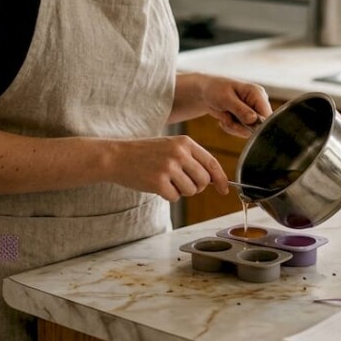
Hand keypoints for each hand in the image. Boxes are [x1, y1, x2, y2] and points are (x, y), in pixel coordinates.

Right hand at [111, 136, 227, 200]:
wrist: (117, 156)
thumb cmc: (145, 153)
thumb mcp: (171, 146)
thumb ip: (191, 158)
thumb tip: (213, 179)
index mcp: (185, 142)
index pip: (211, 163)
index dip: (220, 178)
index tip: (224, 189)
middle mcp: (179, 153)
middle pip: (204, 180)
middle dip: (196, 187)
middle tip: (181, 183)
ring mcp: (169, 167)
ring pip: (191, 191)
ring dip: (181, 191)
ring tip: (166, 181)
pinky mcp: (158, 181)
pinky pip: (175, 197)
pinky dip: (168, 195)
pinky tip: (156, 185)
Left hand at [198, 75, 271, 137]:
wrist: (206, 92)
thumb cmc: (215, 89)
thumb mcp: (225, 98)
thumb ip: (240, 109)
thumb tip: (253, 120)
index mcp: (257, 93)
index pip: (267, 115)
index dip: (257, 125)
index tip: (241, 125)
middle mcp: (258, 103)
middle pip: (258, 126)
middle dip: (240, 126)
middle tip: (226, 119)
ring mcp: (253, 111)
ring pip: (249, 131)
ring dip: (233, 127)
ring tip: (224, 117)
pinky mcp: (247, 119)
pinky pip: (242, 132)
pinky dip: (231, 128)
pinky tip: (225, 119)